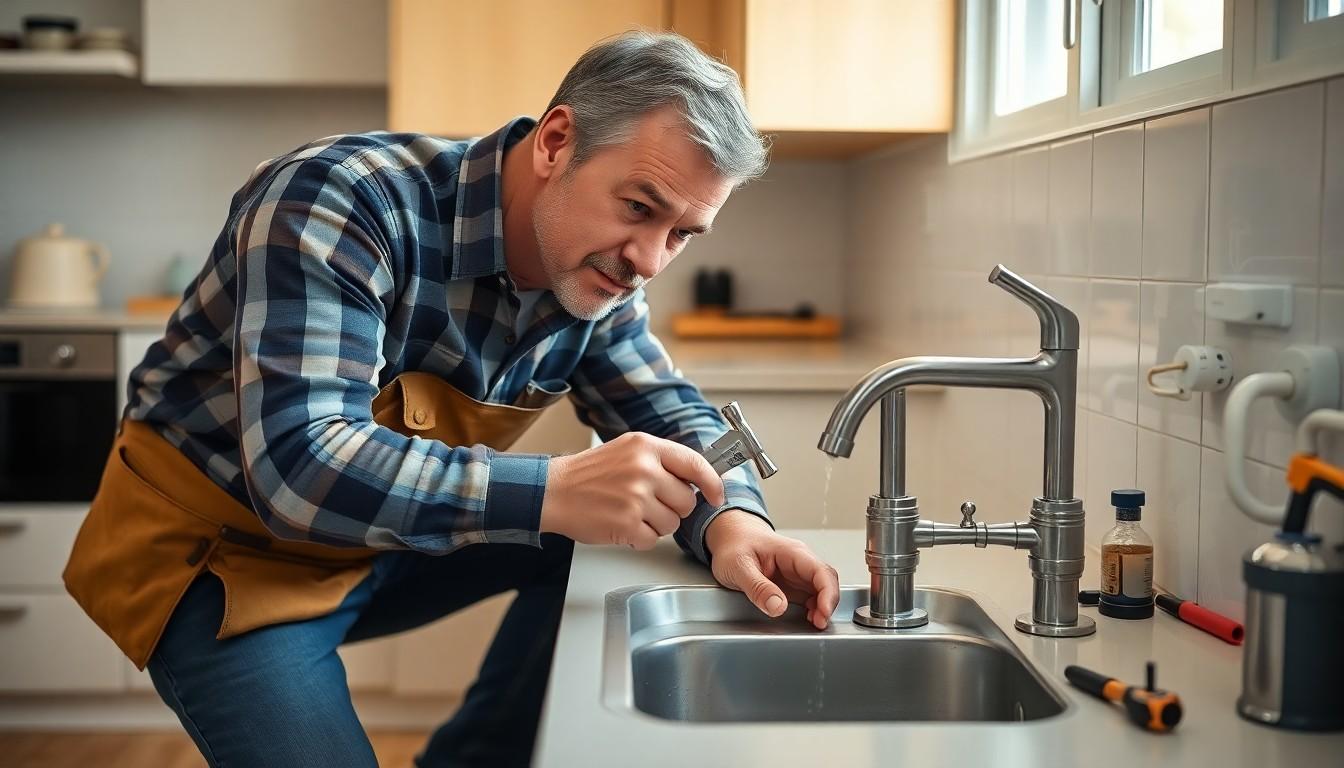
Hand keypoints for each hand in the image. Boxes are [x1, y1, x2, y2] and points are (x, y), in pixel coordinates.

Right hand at [539, 432, 725, 549]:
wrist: (553, 491)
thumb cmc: (589, 474)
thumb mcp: (628, 450)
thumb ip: (661, 460)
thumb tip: (697, 479)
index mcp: (647, 446)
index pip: (695, 464)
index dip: (712, 483)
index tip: (716, 495)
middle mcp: (644, 469)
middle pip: (686, 500)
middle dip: (673, 508)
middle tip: (648, 504)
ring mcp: (636, 497)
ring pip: (672, 524)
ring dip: (655, 525)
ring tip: (630, 513)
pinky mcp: (627, 524)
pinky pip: (652, 540)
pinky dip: (639, 539)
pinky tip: (622, 525)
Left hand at [706, 511, 840, 628]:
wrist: (731, 537)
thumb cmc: (734, 545)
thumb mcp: (738, 566)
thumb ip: (758, 587)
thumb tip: (778, 606)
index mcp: (791, 552)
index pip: (821, 571)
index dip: (827, 594)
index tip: (822, 613)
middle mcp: (799, 562)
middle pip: (827, 581)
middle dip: (828, 604)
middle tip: (819, 623)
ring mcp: (797, 573)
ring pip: (822, 590)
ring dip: (823, 608)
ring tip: (815, 624)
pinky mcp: (792, 584)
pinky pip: (812, 596)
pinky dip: (815, 609)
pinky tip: (809, 618)